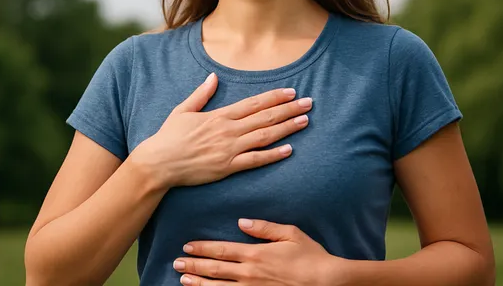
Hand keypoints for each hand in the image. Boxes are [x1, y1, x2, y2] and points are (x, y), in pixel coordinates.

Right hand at [131, 73, 311, 187]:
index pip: (254, 103)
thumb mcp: (183, 110)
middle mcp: (228, 131)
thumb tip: (213, 76)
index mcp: (220, 115)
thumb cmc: (169, 137)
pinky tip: (289, 150)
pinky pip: (255, 161)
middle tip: (309, 103)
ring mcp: (229, 150)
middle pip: (265, 117)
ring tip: (305, 121)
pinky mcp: (227, 168)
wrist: (158, 163)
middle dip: (289, 109)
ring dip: (287, 128)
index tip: (291, 91)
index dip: (275, 97)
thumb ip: (201, 93)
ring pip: (265, 136)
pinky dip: (273, 155)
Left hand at [173, 219, 337, 284]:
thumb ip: (264, 227)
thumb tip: (242, 222)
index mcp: (256, 254)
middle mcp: (250, 273)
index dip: (202, 248)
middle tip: (177, 263)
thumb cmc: (310, 256)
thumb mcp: (290, 233)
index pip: (222, 250)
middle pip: (215, 269)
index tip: (187, 246)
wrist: (325, 282)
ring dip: (199, 283)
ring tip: (183, 280)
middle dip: (193, 265)